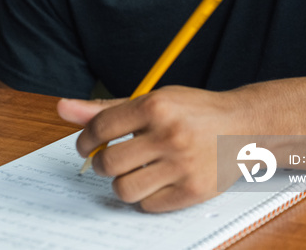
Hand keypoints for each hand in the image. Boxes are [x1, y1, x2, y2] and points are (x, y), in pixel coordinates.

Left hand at [57, 86, 239, 211]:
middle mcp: (169, 134)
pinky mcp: (193, 191)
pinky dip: (144, 197)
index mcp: (156, 105)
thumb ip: (106, 108)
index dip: (84, 139)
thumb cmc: (192, 111)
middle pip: (108, 162)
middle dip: (99, 164)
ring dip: (120, 183)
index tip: (84, 145)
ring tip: (131, 171)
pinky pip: (148, 205)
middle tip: (107, 160)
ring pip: (124, 189)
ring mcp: (182, 165)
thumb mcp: (153, 99)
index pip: (100, 127)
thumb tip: (62, 108)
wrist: (242, 126)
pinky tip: (154, 181)